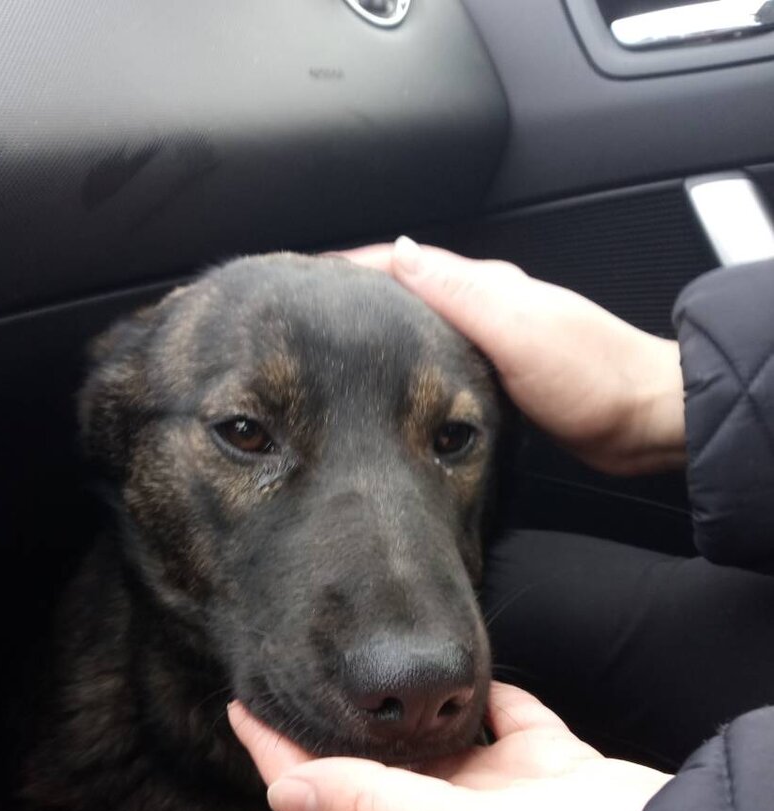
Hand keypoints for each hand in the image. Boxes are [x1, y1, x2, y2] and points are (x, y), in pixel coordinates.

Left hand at [229, 683, 670, 810]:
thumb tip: (286, 787)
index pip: (321, 806)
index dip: (279, 757)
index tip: (244, 706)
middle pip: (365, 775)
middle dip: (326, 731)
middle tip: (292, 673)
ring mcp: (500, 805)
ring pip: (433, 750)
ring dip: (398, 716)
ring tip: (364, 668)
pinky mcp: (549, 774)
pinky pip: (506, 723)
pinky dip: (486, 700)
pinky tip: (470, 675)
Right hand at [339, 239, 685, 475]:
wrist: (645, 421)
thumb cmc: (591, 377)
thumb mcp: (517, 330)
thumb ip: (458, 293)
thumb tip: (400, 251)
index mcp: (485, 286)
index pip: (404, 262)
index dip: (352, 266)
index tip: (302, 277)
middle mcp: (486, 307)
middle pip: (407, 290)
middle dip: (356, 295)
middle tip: (305, 315)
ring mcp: (494, 342)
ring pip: (421, 326)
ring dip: (380, 329)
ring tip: (334, 346)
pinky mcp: (500, 379)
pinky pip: (440, 360)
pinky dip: (409, 360)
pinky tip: (391, 381)